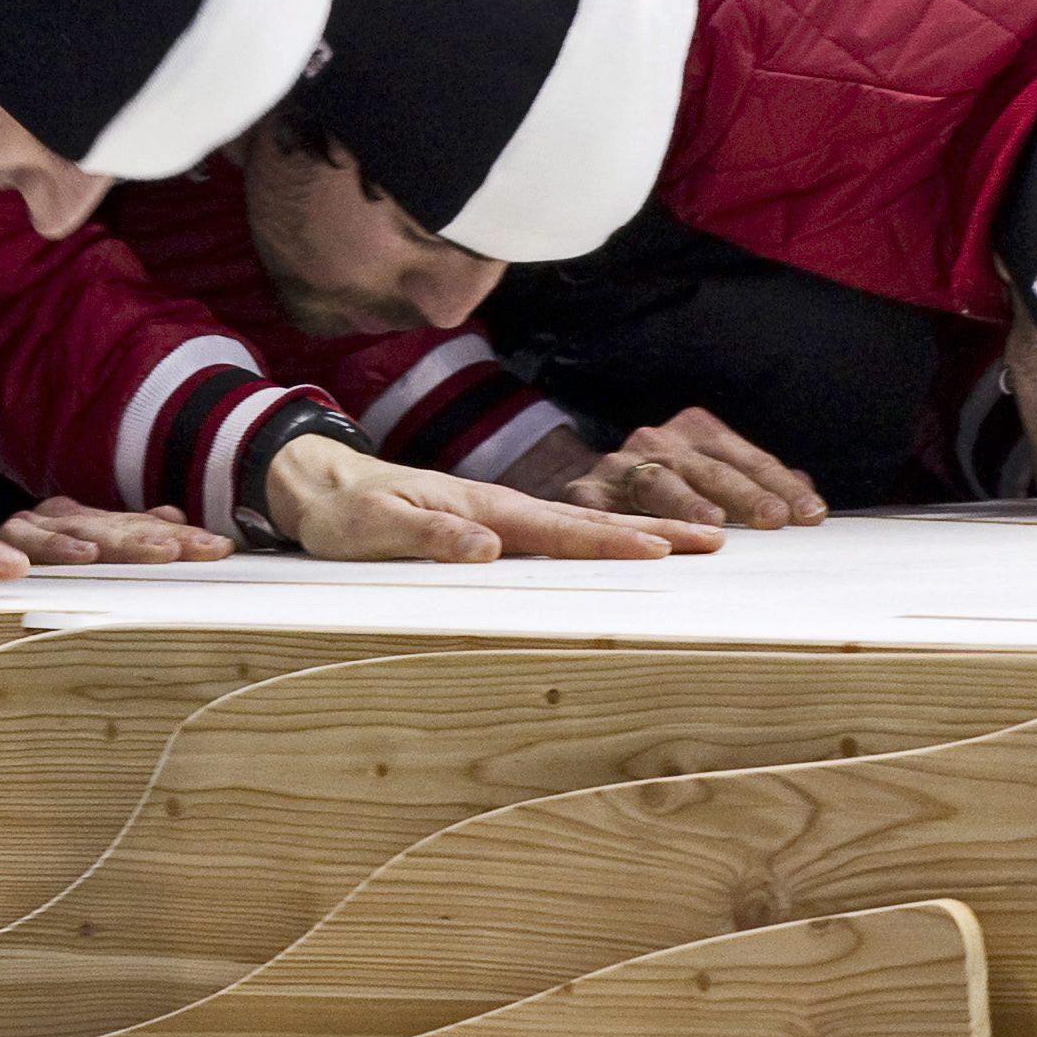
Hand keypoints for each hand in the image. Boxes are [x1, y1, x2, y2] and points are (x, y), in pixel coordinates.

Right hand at [0, 496, 231, 566]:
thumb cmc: (36, 566)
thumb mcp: (92, 551)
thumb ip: (132, 535)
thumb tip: (172, 512)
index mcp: (90, 521)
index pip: (146, 527)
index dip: (184, 536)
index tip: (222, 547)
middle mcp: (64, 518)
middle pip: (124, 528)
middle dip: (165, 539)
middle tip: (200, 549)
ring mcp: (34, 529)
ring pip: (88, 533)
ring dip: (126, 544)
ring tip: (162, 553)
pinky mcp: (3, 542)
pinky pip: (33, 547)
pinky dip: (57, 550)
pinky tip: (83, 555)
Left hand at [265, 438, 722, 564]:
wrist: (323, 486)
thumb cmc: (345, 511)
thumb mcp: (375, 527)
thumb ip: (429, 537)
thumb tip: (488, 548)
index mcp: (485, 508)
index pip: (561, 529)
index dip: (614, 541)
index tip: (665, 548)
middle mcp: (503, 510)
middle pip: (589, 525)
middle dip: (655, 531)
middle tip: (713, 539)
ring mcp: (502, 519)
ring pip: (581, 530)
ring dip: (640, 534)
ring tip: (694, 541)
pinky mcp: (496, 530)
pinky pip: (561, 536)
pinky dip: (603, 540)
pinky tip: (627, 550)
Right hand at [512, 409, 825, 528]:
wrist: (588, 486)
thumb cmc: (667, 488)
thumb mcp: (711, 478)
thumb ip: (757, 484)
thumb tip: (806, 493)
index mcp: (698, 433)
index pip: (749, 460)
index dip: (782, 486)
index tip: (812, 514)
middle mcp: (660, 442)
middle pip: (712, 469)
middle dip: (746, 494)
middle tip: (775, 519)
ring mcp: (621, 465)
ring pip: (660, 482)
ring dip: (688, 503)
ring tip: (713, 526)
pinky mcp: (587, 494)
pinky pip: (609, 512)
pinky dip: (629, 526)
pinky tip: (651, 542)